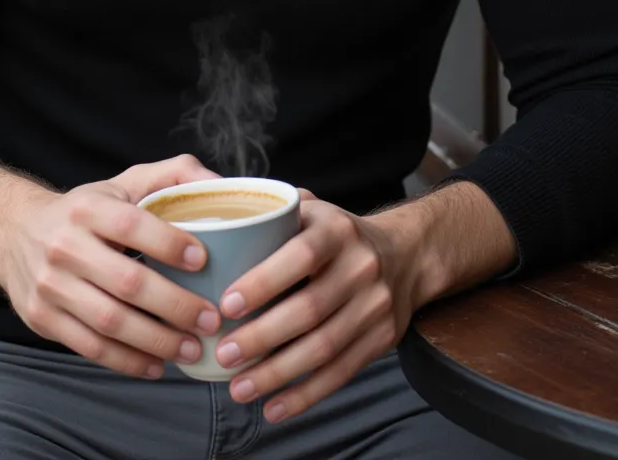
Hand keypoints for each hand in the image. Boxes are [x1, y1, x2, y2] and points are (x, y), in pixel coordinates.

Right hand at [0, 155, 223, 379]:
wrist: (12, 233)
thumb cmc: (85, 211)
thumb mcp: (122, 183)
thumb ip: (172, 176)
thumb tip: (220, 186)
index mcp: (88, 208)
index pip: (131, 225)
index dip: (168, 243)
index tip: (203, 260)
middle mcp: (65, 246)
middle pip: (126, 282)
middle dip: (175, 305)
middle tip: (210, 319)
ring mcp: (50, 286)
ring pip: (110, 321)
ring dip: (157, 341)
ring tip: (192, 349)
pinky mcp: (42, 319)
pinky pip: (90, 347)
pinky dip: (127, 361)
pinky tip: (156, 365)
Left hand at [211, 190, 419, 422]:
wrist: (405, 254)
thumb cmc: (336, 235)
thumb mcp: (311, 210)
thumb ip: (270, 215)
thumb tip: (212, 226)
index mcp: (337, 229)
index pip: (301, 255)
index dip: (264, 282)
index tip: (226, 305)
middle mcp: (361, 266)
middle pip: (309, 310)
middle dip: (261, 338)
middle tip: (224, 354)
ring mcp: (375, 305)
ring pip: (323, 348)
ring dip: (277, 374)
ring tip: (239, 388)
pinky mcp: (382, 339)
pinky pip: (341, 373)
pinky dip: (305, 395)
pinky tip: (273, 408)